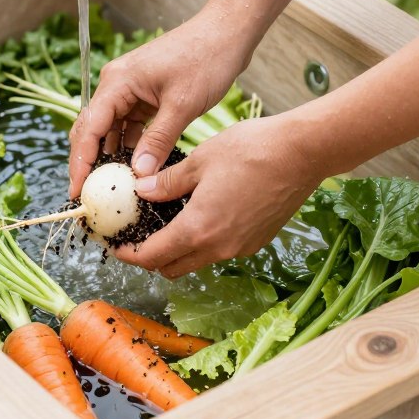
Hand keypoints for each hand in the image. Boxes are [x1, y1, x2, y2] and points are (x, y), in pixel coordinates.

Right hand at [68, 13, 248, 197]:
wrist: (226, 32)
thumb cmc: (206, 59)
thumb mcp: (183, 105)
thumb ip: (158, 141)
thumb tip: (139, 175)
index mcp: (118, 82)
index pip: (89, 128)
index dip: (80, 162)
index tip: (77, 190)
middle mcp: (116, 84)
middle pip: (91, 129)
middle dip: (87, 162)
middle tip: (87, 195)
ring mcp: (129, 90)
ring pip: (109, 130)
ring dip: (108, 156)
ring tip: (109, 188)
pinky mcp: (144, 95)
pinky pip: (128, 125)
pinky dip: (128, 146)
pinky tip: (132, 168)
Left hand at [114, 115, 323, 277]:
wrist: (302, 153)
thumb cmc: (251, 150)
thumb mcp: (199, 160)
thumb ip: (166, 182)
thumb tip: (141, 192)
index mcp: (198, 228)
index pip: (152, 257)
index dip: (129, 255)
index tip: (116, 246)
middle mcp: (219, 247)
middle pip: (173, 268)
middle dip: (150, 258)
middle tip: (136, 236)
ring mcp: (240, 248)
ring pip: (197, 262)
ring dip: (177, 252)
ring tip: (165, 224)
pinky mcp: (256, 241)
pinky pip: (220, 251)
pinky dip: (202, 242)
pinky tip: (199, 216)